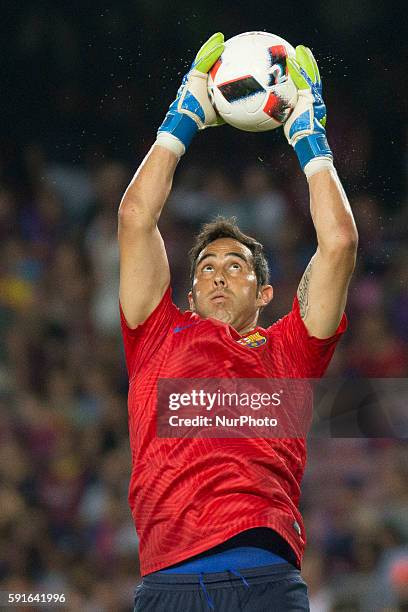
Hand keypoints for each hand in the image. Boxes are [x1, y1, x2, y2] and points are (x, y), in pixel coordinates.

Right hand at [157, 32, 224, 155]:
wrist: (188, 119)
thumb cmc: (202, 119)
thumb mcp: (218, 115)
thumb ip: (228, 110)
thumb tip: (242, 112)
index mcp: (200, 86)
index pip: (208, 71)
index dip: (215, 62)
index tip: (223, 56)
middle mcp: (196, 79)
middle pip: (205, 60)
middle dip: (212, 49)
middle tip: (221, 41)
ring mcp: (194, 76)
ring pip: (203, 57)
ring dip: (211, 45)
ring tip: (219, 37)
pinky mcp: (194, 76)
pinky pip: (205, 62)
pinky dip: (212, 53)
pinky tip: (220, 45)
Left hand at [284, 46, 332, 172]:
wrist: (307, 139)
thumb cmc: (298, 137)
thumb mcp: (288, 123)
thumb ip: (283, 114)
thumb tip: (270, 114)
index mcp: (311, 103)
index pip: (308, 85)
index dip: (306, 73)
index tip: (300, 64)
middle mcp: (314, 97)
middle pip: (313, 75)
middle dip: (309, 62)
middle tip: (302, 50)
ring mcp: (313, 96)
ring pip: (311, 74)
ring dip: (305, 61)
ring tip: (300, 49)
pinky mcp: (309, 97)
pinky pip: (302, 80)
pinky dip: (298, 70)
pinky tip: (291, 61)